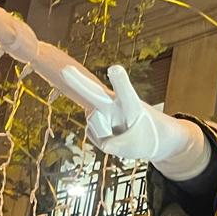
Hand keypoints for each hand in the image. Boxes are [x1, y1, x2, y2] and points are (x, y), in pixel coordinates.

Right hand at [60, 63, 208, 178]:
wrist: (150, 138)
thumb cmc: (149, 137)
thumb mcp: (138, 147)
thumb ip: (119, 146)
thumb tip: (104, 144)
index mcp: (132, 105)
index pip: (126, 93)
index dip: (120, 81)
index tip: (115, 68)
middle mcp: (115, 104)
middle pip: (96, 92)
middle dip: (79, 82)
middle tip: (66, 70)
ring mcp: (103, 111)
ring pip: (94, 123)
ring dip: (104, 132)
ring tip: (122, 133)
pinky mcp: (94, 121)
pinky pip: (91, 133)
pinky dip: (102, 140)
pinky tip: (111, 134)